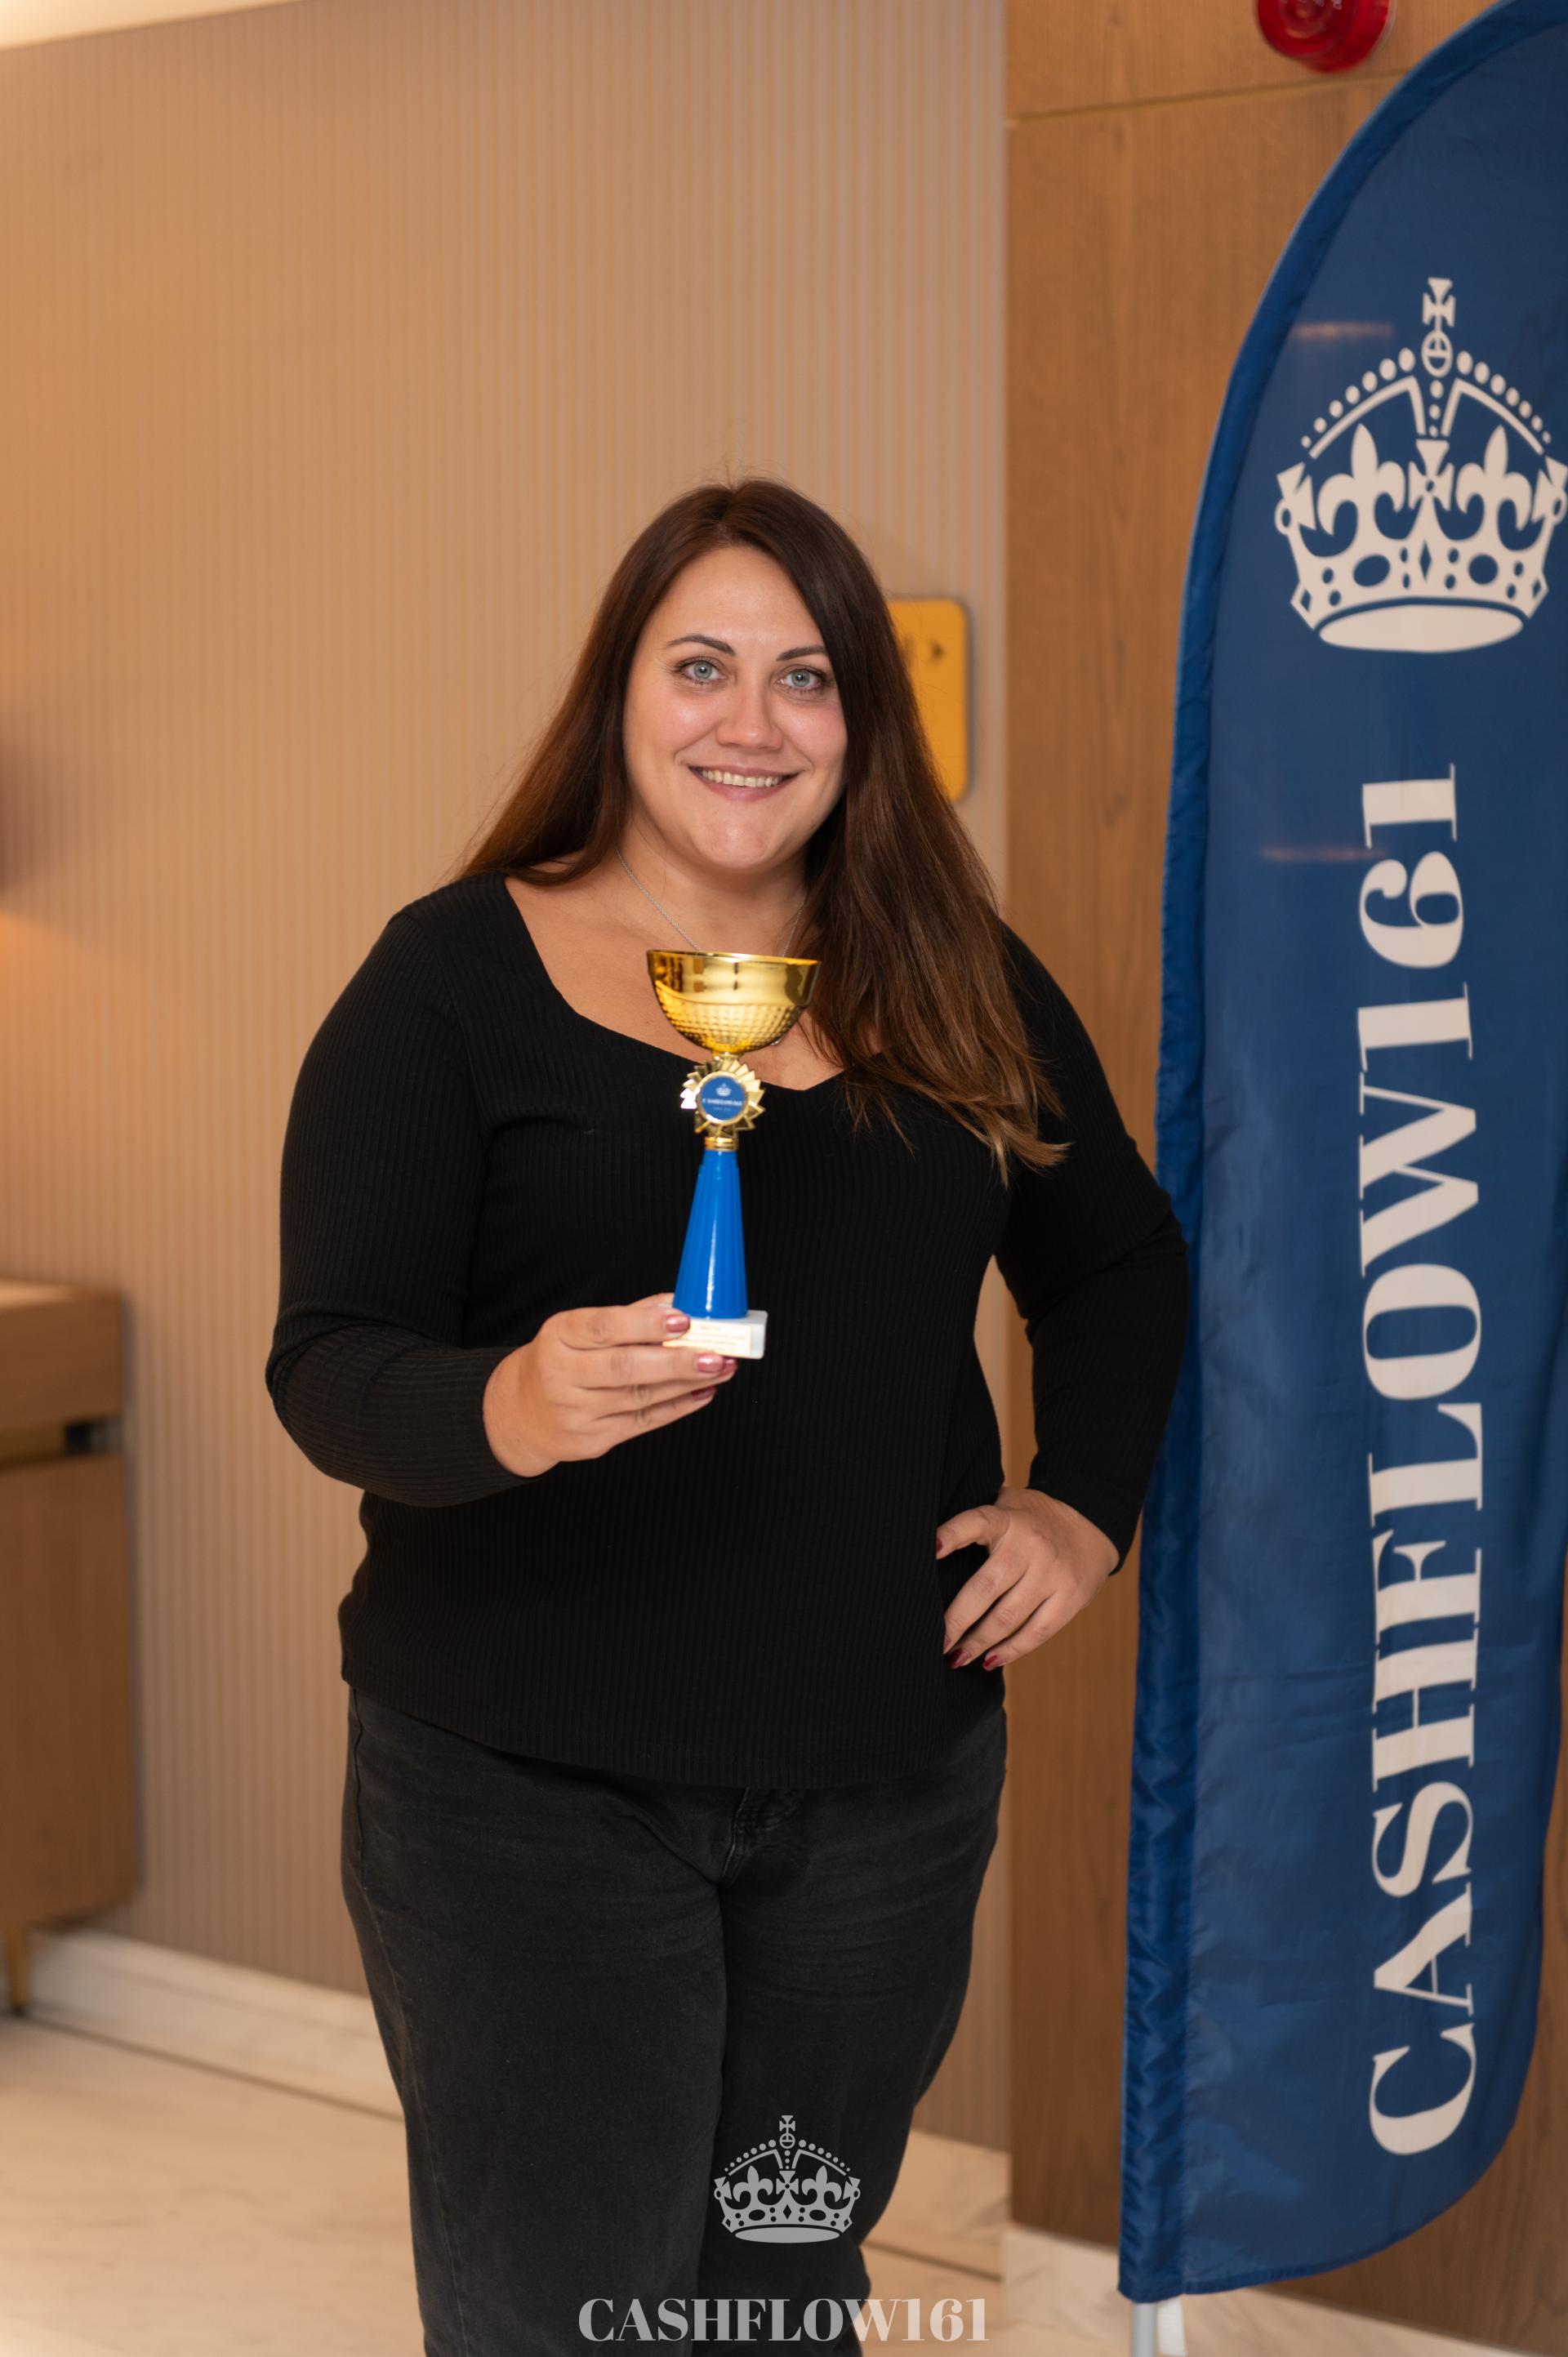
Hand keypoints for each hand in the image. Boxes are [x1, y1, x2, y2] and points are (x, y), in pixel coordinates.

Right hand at [482, 1293, 734, 1476]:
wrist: (520, 1412)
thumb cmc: (560, 1361)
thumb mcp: (578, 1330)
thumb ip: (629, 1316)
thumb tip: (679, 1302)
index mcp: (559, 1337)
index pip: (604, 1327)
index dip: (645, 1324)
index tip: (684, 1320)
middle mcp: (562, 1375)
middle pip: (625, 1367)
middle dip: (676, 1360)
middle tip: (716, 1353)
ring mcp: (575, 1412)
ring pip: (640, 1397)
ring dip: (687, 1382)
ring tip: (721, 1368)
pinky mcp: (591, 1440)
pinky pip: (642, 1422)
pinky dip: (677, 1407)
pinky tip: (703, 1392)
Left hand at [933, 1484, 1117, 1668]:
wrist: (1092, 1525)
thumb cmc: (1032, 1520)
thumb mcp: (1007, 1505)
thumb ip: (976, 1519)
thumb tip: (925, 1544)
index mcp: (1008, 1519)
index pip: (976, 1523)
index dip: (953, 1535)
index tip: (930, 1549)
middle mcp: (1030, 1545)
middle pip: (986, 1588)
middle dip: (956, 1621)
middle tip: (936, 1642)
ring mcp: (1052, 1573)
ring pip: (1008, 1617)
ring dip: (978, 1642)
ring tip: (956, 1658)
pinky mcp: (1070, 1597)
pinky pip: (1036, 1632)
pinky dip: (1010, 1650)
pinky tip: (989, 1660)